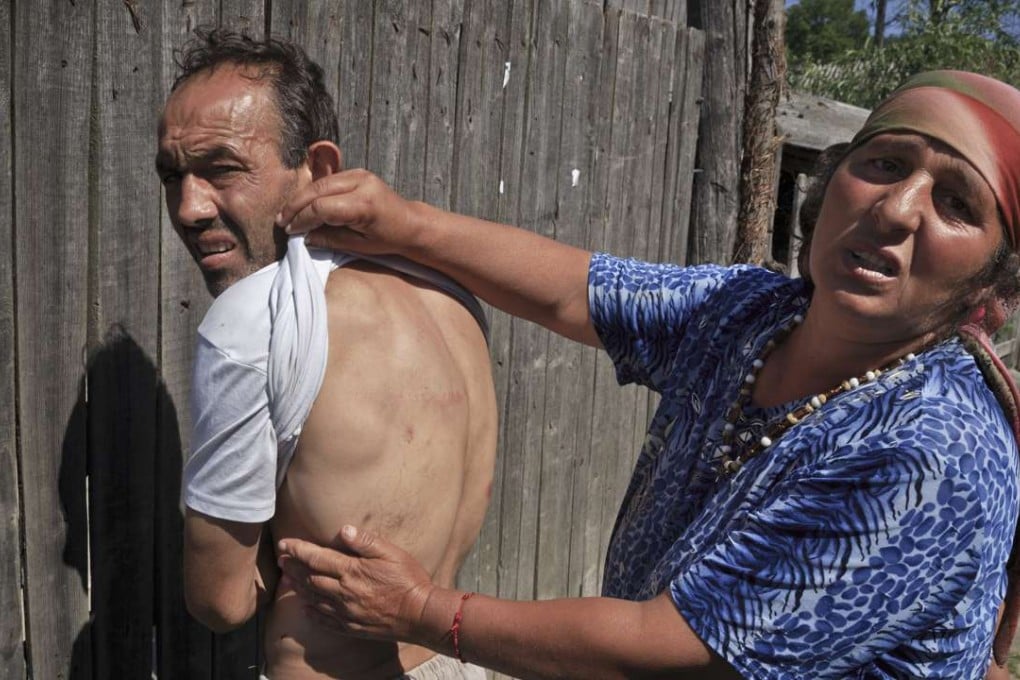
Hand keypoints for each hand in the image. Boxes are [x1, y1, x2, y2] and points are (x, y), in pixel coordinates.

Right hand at [276, 169, 421, 255]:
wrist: (409, 222)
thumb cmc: (388, 238)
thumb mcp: (359, 245)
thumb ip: (330, 238)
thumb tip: (304, 237)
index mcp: (364, 204)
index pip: (322, 208)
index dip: (303, 220)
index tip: (291, 231)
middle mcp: (361, 183)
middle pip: (317, 190)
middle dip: (296, 206)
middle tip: (282, 221)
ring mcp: (360, 174)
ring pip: (320, 183)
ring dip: (301, 198)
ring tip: (288, 214)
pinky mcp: (357, 172)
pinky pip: (328, 181)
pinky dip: (313, 192)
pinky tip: (303, 205)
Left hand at [277, 525, 437, 642]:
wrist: (420, 614)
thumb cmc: (409, 580)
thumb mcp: (392, 553)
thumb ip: (366, 541)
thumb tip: (343, 529)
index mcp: (352, 571)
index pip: (317, 557)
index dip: (298, 550)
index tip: (284, 544)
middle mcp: (343, 592)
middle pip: (310, 578)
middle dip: (293, 567)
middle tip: (281, 560)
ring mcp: (345, 611)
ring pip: (314, 598)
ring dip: (298, 588)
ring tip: (287, 580)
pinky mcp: (351, 626)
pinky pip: (324, 620)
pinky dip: (312, 613)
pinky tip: (306, 609)